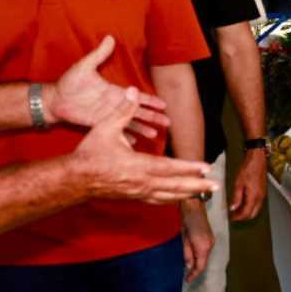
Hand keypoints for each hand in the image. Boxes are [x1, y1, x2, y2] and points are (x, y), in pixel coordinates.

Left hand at [47, 36, 169, 138]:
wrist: (54, 99)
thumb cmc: (69, 82)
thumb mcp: (84, 66)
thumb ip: (98, 54)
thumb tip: (110, 37)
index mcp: (114, 92)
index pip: (137, 97)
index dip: (151, 100)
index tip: (164, 104)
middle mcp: (114, 105)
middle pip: (138, 112)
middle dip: (153, 117)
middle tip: (167, 123)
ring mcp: (107, 116)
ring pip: (129, 123)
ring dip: (142, 129)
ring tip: (154, 135)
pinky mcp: (99, 125)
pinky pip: (115, 132)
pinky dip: (125, 138)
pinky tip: (134, 144)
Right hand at [73, 88, 218, 202]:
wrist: (75, 179)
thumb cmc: (89, 153)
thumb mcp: (105, 128)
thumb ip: (122, 110)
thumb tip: (132, 90)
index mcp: (137, 166)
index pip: (169, 168)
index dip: (189, 168)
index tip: (206, 168)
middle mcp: (141, 183)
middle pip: (175, 187)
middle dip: (197, 186)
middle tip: (216, 186)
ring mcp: (138, 192)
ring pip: (169, 196)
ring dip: (188, 195)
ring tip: (205, 194)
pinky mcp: (134, 197)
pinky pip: (158, 200)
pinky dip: (172, 199)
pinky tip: (180, 199)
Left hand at [182, 200, 213, 282]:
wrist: (194, 206)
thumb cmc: (186, 220)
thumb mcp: (184, 238)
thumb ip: (187, 253)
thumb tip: (189, 266)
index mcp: (203, 246)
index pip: (200, 266)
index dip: (194, 275)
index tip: (187, 281)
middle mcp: (210, 245)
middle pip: (203, 262)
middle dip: (195, 270)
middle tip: (187, 276)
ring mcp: (212, 241)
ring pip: (205, 257)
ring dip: (198, 263)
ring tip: (189, 268)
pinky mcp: (211, 237)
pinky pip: (205, 251)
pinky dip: (200, 256)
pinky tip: (193, 257)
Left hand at [229, 148, 267, 221]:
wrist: (257, 160)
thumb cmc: (248, 168)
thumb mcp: (238, 183)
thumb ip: (236, 197)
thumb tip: (233, 207)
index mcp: (254, 196)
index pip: (246, 213)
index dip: (238, 217)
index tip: (232, 217)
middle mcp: (260, 197)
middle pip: (253, 214)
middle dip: (243, 217)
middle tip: (234, 215)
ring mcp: (263, 195)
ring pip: (256, 209)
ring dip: (247, 212)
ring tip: (237, 209)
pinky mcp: (263, 191)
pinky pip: (258, 204)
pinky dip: (251, 206)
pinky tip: (244, 202)